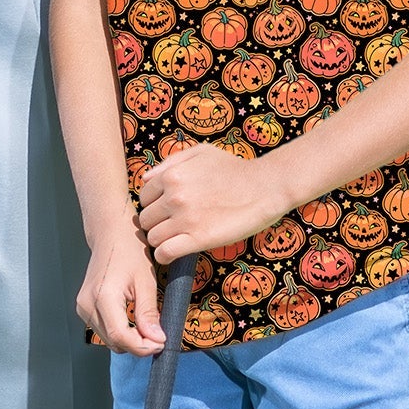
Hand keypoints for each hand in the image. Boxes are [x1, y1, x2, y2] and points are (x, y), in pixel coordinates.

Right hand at [78, 225, 165, 355]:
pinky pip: (104, 331)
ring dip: (130, 340)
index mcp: (103, 296)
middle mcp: (88, 304)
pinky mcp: (84, 308)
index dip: (143, 347)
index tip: (161, 343)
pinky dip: (120, 332)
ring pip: (109, 340)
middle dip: (139, 344)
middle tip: (157, 333)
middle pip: (115, 342)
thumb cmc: (128, 249)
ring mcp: (83, 307)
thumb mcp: (145, 281)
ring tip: (145, 324)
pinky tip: (132, 319)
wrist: (110, 233)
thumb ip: (148, 313)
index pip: (121, 337)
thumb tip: (156, 339)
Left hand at [136, 143, 296, 267]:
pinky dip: (165, 256)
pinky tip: (173, 253)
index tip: (164, 211)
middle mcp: (174, 197)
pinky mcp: (199, 239)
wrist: (264, 187)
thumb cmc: (234, 168)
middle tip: (170, 226)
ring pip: (153, 238)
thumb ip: (170, 162)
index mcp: (171, 175)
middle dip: (155, 223)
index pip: (144, 198)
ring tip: (174, 239)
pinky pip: (166, 253)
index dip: (153, 205)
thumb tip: (146, 179)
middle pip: (146, 219)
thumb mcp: (200, 152)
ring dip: (160, 240)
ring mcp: (185, 219)